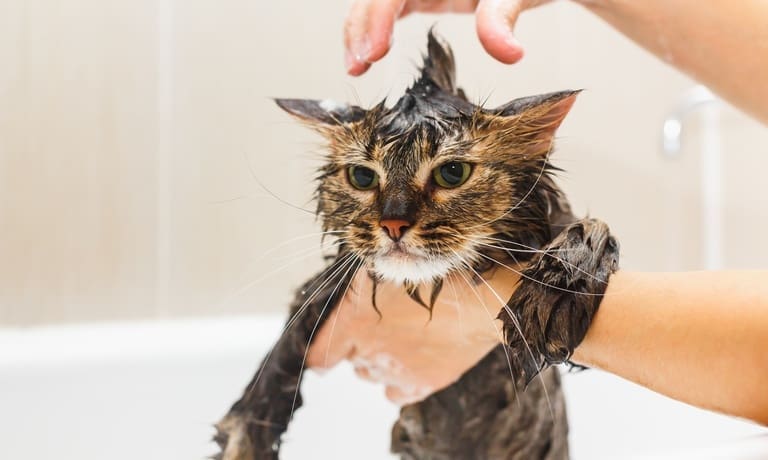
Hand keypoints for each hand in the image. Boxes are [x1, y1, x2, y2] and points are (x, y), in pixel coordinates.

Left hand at [306, 267, 518, 404]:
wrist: (479, 297)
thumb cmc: (433, 273)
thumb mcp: (386, 268)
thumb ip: (359, 290)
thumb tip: (348, 301)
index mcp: (353, 323)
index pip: (319, 356)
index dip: (320, 355)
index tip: (326, 353)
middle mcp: (369, 353)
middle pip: (352, 360)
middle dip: (360, 346)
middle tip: (383, 325)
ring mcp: (396, 372)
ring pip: (373, 376)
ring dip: (379, 362)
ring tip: (400, 341)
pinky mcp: (423, 383)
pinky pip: (397, 394)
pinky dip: (400, 382)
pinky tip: (412, 363)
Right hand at [344, 0, 553, 74]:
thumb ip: (503, 18)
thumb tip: (509, 54)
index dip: (378, 17)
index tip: (375, 53)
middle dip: (360, 26)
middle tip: (358, 66)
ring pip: (375, 2)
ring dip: (360, 32)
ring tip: (356, 68)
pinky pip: (387, 9)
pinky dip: (374, 31)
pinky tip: (369, 57)